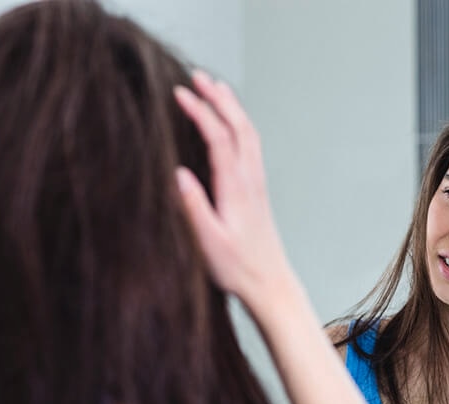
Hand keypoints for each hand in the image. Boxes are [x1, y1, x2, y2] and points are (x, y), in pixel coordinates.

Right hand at [173, 71, 292, 303]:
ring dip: (232, 107)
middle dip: (218, 97)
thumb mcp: (208, 242)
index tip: (179, 93)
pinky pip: (251, 145)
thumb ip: (194, 207)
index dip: (200, 111)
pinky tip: (231, 122)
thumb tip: (178, 174)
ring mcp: (257, 182)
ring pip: (248, 133)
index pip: (218, 137)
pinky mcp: (258, 190)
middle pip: (238, 126)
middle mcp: (250, 179)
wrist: (269, 283)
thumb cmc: (237, 268)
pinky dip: (239, 124)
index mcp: (236, 188)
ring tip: (214, 87)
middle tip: (197, 76)